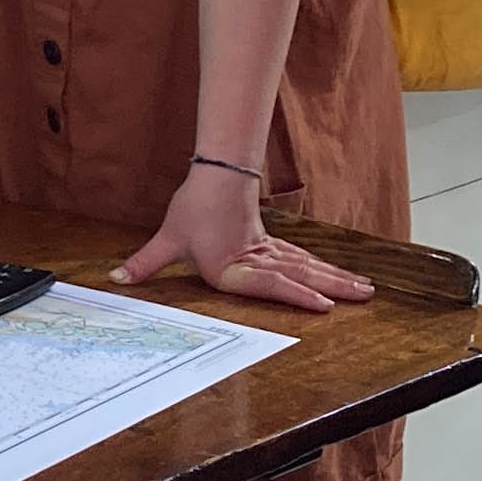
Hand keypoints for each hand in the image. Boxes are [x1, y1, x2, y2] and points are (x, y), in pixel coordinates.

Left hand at [115, 164, 374, 312]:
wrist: (214, 175)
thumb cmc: (193, 208)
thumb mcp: (168, 238)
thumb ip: (146, 263)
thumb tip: (115, 279)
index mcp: (233, 265)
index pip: (269, 281)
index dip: (296, 294)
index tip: (323, 305)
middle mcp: (257, 259)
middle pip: (300, 274)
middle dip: (333, 287)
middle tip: (365, 296)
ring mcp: (270, 251)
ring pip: (308, 266)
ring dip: (336, 278)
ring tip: (366, 289)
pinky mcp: (275, 246)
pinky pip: (304, 260)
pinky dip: (325, 270)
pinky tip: (342, 277)